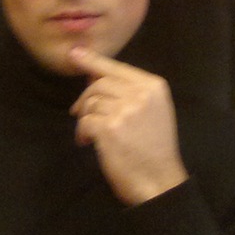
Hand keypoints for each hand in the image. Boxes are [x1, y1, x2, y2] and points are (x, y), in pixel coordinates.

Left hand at [67, 47, 188, 205]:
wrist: (160, 181)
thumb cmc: (154, 149)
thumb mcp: (152, 112)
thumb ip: (129, 91)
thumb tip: (92, 74)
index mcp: (153, 86)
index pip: (116, 68)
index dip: (92, 61)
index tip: (74, 54)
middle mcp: (141, 94)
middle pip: (99, 84)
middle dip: (85, 99)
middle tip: (80, 114)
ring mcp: (125, 110)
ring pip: (90, 103)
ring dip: (85, 119)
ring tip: (92, 135)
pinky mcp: (110, 128)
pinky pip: (85, 121)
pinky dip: (82, 133)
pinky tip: (88, 143)